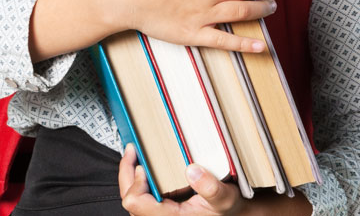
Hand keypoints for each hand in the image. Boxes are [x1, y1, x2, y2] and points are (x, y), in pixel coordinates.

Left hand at [119, 144, 245, 215]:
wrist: (233, 214)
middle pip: (130, 200)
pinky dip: (139, 181)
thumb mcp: (225, 197)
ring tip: (135, 155)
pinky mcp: (161, 211)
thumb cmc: (227, 209)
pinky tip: (144, 167)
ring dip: (131, 176)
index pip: (137, 203)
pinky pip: (141, 199)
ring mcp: (160, 214)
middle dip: (127, 173)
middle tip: (131, 150)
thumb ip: (211, 187)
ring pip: (133, 200)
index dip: (136, 182)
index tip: (143, 165)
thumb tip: (191, 170)